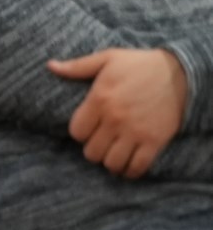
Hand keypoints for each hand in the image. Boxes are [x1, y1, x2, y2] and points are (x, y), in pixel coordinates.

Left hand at [47, 47, 188, 177]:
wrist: (179, 73)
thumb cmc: (138, 65)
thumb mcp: (106, 59)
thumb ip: (77, 67)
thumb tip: (51, 66)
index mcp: (99, 99)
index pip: (76, 132)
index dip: (79, 133)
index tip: (87, 129)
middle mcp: (115, 119)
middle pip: (92, 152)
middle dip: (93, 149)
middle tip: (101, 143)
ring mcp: (136, 132)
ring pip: (112, 163)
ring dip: (111, 161)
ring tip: (114, 153)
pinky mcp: (155, 141)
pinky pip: (138, 166)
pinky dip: (131, 170)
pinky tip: (129, 163)